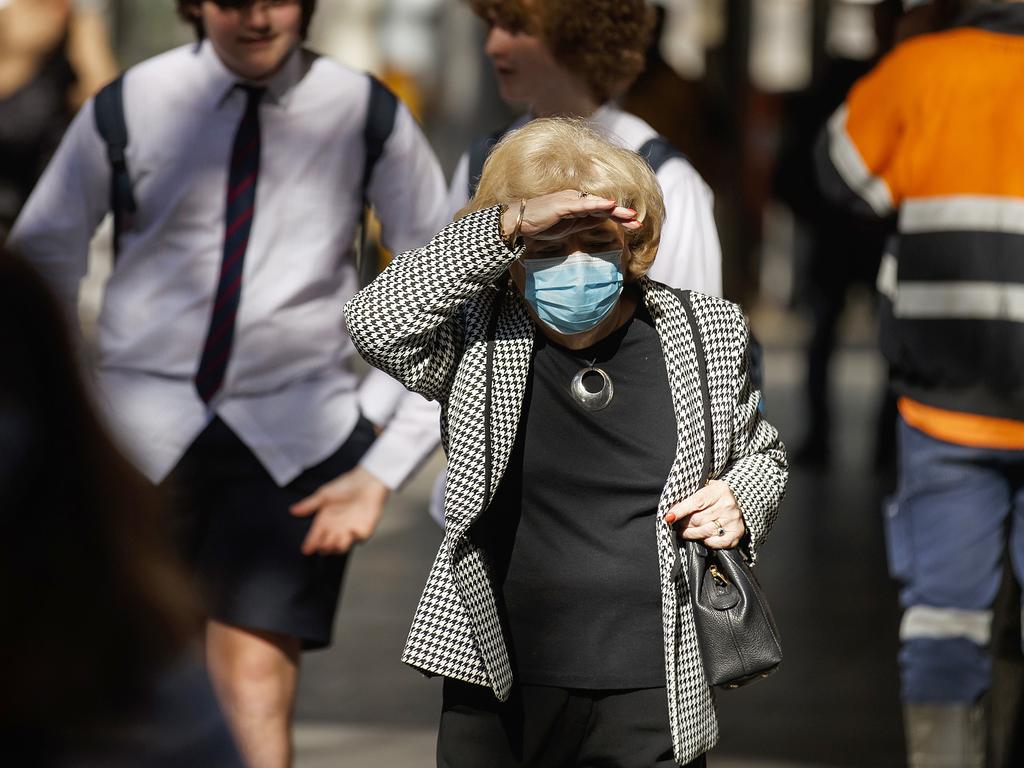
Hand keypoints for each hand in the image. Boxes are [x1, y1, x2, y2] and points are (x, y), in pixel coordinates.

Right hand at [289, 466, 389, 554]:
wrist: (365, 481)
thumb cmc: (345, 487)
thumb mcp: (324, 495)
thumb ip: (309, 504)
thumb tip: (292, 510)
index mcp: (324, 523)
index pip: (314, 538)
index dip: (310, 544)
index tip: (306, 549)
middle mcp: (335, 530)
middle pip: (326, 547)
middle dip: (323, 547)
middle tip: (321, 543)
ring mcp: (349, 532)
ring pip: (340, 548)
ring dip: (336, 546)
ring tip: (333, 539)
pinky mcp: (364, 530)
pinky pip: (359, 540)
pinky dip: (354, 538)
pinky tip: (350, 532)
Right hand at [501, 190, 640, 242]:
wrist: (518, 223)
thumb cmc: (540, 224)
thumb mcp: (568, 227)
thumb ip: (585, 222)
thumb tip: (603, 220)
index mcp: (578, 204)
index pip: (603, 211)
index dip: (620, 216)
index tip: (635, 225)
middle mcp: (576, 199)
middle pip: (604, 207)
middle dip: (622, 214)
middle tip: (638, 222)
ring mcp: (570, 200)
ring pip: (597, 205)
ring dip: (615, 210)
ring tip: (631, 216)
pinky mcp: (562, 205)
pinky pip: (582, 205)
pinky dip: (596, 205)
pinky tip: (609, 206)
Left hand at [663, 479, 745, 549]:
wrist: (738, 502)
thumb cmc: (714, 497)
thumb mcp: (704, 489)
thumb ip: (689, 498)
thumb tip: (671, 513)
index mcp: (719, 490)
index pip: (696, 502)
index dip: (680, 511)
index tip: (668, 518)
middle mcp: (728, 505)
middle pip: (697, 520)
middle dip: (684, 524)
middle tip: (678, 524)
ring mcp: (733, 520)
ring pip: (703, 532)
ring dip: (691, 534)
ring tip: (685, 531)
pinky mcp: (736, 533)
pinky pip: (715, 543)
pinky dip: (705, 542)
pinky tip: (702, 536)